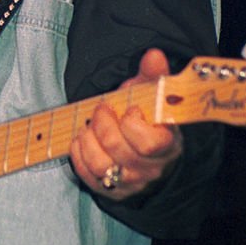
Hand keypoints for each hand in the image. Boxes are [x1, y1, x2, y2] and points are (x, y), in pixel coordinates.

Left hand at [69, 49, 182, 202]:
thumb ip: (153, 75)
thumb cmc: (147, 118)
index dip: (133, 124)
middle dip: (103, 123)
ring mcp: (130, 182)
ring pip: (101, 164)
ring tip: (90, 125)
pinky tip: (82, 138)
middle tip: (102, 109)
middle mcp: (150, 169)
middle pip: (119, 149)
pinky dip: (78, 154)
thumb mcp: (151, 95)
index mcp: (167, 146)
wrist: (144, 147)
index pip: (150, 143)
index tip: (129, 109)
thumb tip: (154, 55)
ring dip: (88, 139)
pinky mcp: (110, 190)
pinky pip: (87, 174)